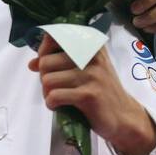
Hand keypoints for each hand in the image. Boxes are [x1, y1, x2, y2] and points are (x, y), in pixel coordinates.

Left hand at [29, 34, 155, 154]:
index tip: (47, 66)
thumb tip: (32, 63)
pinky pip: (54, 96)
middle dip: (44, 78)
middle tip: (56, 87)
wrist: (124, 116)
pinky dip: (51, 103)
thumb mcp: (85, 70)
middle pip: (45, 63)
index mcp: (90, 46)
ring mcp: (91, 75)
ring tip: (59, 97)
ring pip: (47, 80)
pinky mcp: (89, 94)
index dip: (43, 52)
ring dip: (47, 93)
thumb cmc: (101, 91)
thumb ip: (59, 62)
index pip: (53, 38)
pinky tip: (60, 106)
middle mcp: (92, 56)